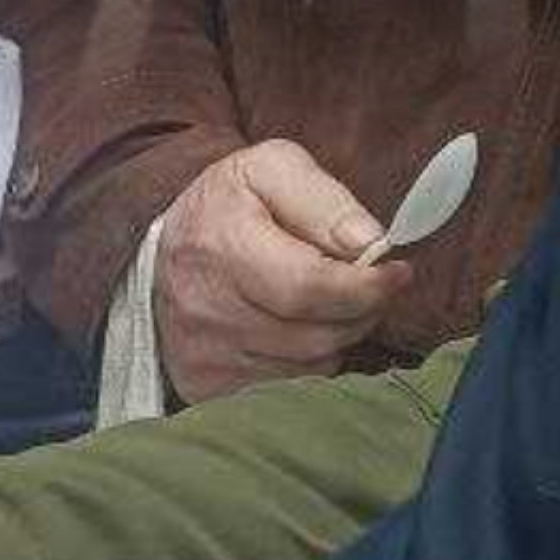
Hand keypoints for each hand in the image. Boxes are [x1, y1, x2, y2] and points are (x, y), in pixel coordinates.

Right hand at [153, 136, 393, 405]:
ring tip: (326, 305)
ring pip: (310, 367)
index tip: (396, 272)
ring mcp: (201, 353)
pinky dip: (306, 363)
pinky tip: (296, 331)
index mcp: (220, 243)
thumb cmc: (228, 207)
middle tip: (367, 286)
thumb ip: (323, 199)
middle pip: (318, 335)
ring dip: (335, 337)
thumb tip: (369, 244)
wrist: (163, 251)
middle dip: (360, 311)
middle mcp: (203, 307)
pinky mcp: (203, 385)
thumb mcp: (270, 170)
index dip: (366, 286)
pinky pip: (287, 389)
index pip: (310, 287)